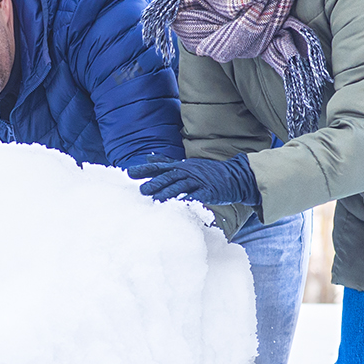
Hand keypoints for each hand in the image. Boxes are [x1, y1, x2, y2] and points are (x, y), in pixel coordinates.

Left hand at [125, 154, 258, 206]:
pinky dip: (189, 200)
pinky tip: (181, 205)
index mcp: (181, 166)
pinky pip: (198, 196)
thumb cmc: (207, 172)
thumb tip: (148, 157)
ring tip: (156, 201)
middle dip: (155, 183)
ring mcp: (199, 181)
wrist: (233, 176)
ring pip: (181, 186)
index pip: (160, 167)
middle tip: (142, 190)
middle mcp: (188, 172)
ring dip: (168, 193)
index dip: (145, 169)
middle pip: (169, 177)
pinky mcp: (209, 191)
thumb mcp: (186, 164)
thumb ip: (166, 162)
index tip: (130, 173)